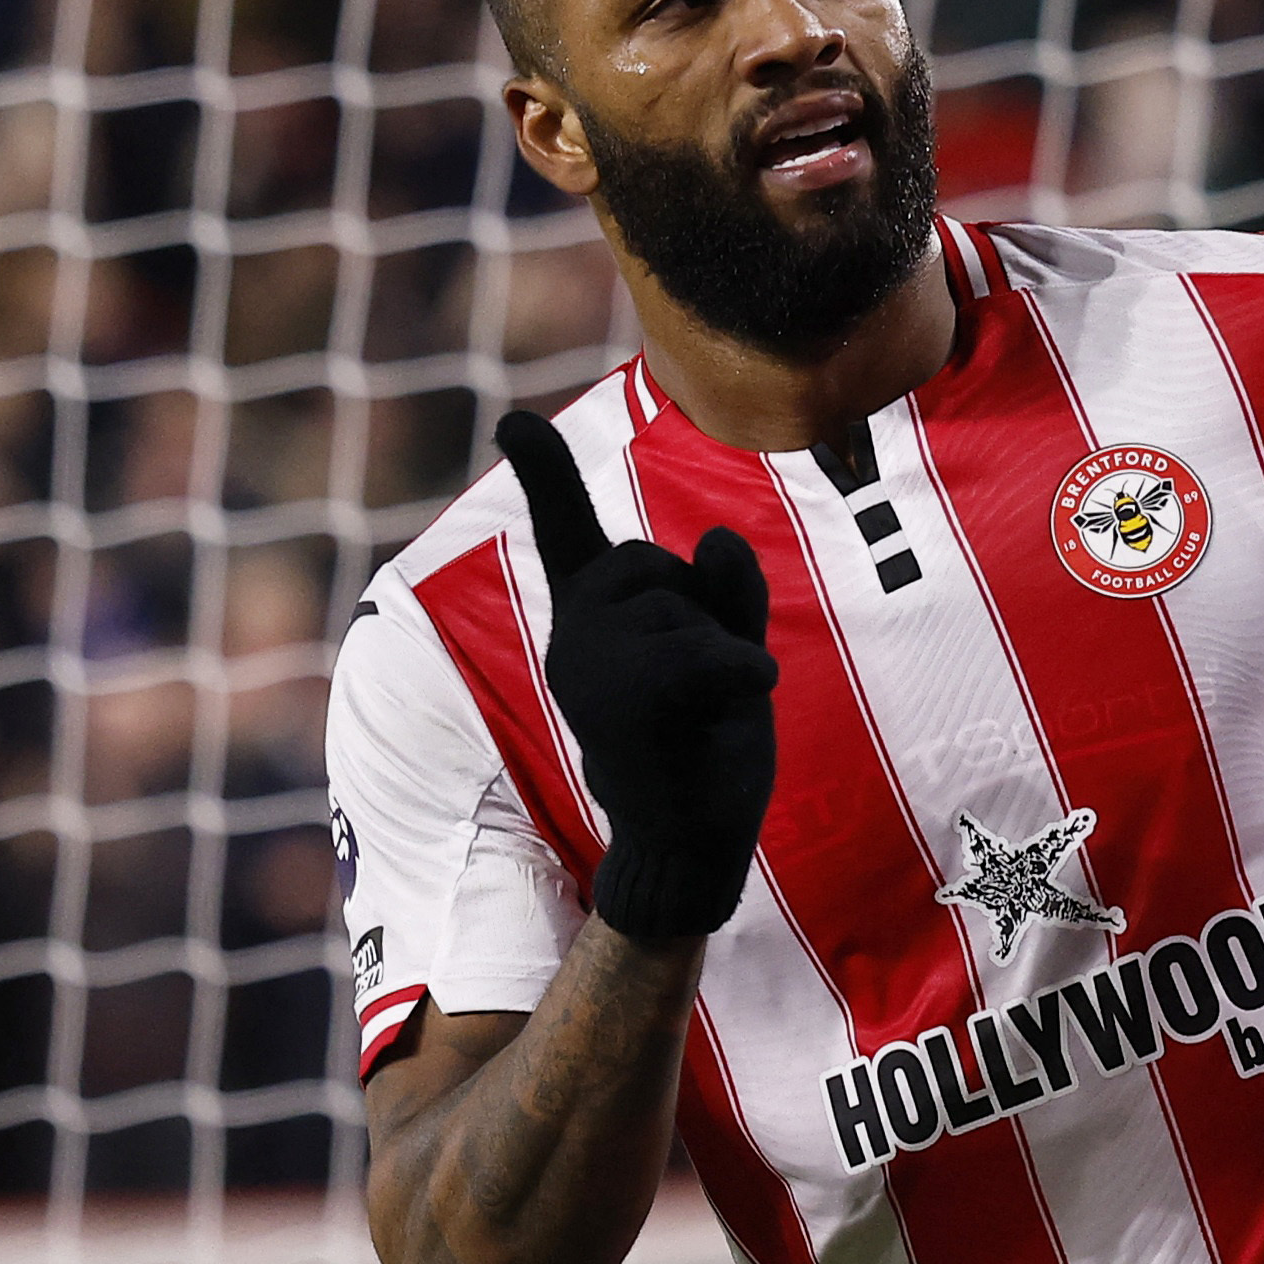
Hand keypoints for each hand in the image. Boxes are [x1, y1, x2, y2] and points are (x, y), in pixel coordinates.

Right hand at [495, 409, 779, 939]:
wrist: (691, 843)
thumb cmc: (703, 745)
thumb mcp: (726, 647)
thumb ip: (726, 590)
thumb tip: (717, 540)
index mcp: (587, 619)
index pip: (566, 530)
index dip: (545, 472)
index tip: (514, 421)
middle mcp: (574, 638)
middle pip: (656, 563)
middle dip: (695, 605)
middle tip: (694, 684)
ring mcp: (595, 671)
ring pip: (686, 607)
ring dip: (718, 649)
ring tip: (699, 716)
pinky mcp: (634, 704)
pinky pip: (709, 653)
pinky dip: (743, 668)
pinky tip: (749, 692)